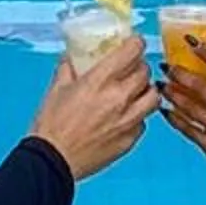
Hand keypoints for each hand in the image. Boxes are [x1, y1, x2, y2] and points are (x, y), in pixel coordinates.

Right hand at [28, 46, 158, 181]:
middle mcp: (119, 98)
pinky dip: (137, 115)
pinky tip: (125, 116)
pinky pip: (143, 122)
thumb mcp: (56, 89)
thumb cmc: (51, 126)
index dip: (136, 43)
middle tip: (131, 68)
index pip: (132, 51)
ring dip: (146, 90)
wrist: (52, 161)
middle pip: (145, 72)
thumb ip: (68, 68)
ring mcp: (128, 120)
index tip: (134, 43)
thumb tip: (72, 57)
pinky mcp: (129, 139)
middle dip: (139, 67)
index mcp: (100, 80)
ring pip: (153, 97)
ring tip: (135, 92)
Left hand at [160, 43, 205, 193]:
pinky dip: (174, 118)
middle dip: (181, 75)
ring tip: (161, 85)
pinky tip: (164, 110)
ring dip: (173, 95)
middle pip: (204, 88)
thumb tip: (201, 71)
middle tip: (166, 66)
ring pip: (192, 108)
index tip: (191, 42)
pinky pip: (188, 129)